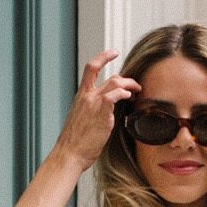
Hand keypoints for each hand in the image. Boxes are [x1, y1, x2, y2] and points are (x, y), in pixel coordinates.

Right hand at [57, 51, 140, 167]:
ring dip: (130, 85)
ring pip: (116, 82)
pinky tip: (130, 98)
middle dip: (127, 78)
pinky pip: (116, 95)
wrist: (69, 153)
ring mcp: (94, 103)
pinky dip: (125, 93)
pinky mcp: (102, 112)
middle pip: (110, 75)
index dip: (103, 57)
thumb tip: (102, 113)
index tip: (113, 53)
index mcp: (81, 96)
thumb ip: (90, 111)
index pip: (91, 68)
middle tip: (135, 87)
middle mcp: (87, 96)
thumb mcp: (80, 120)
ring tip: (137, 92)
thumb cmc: (75, 143)